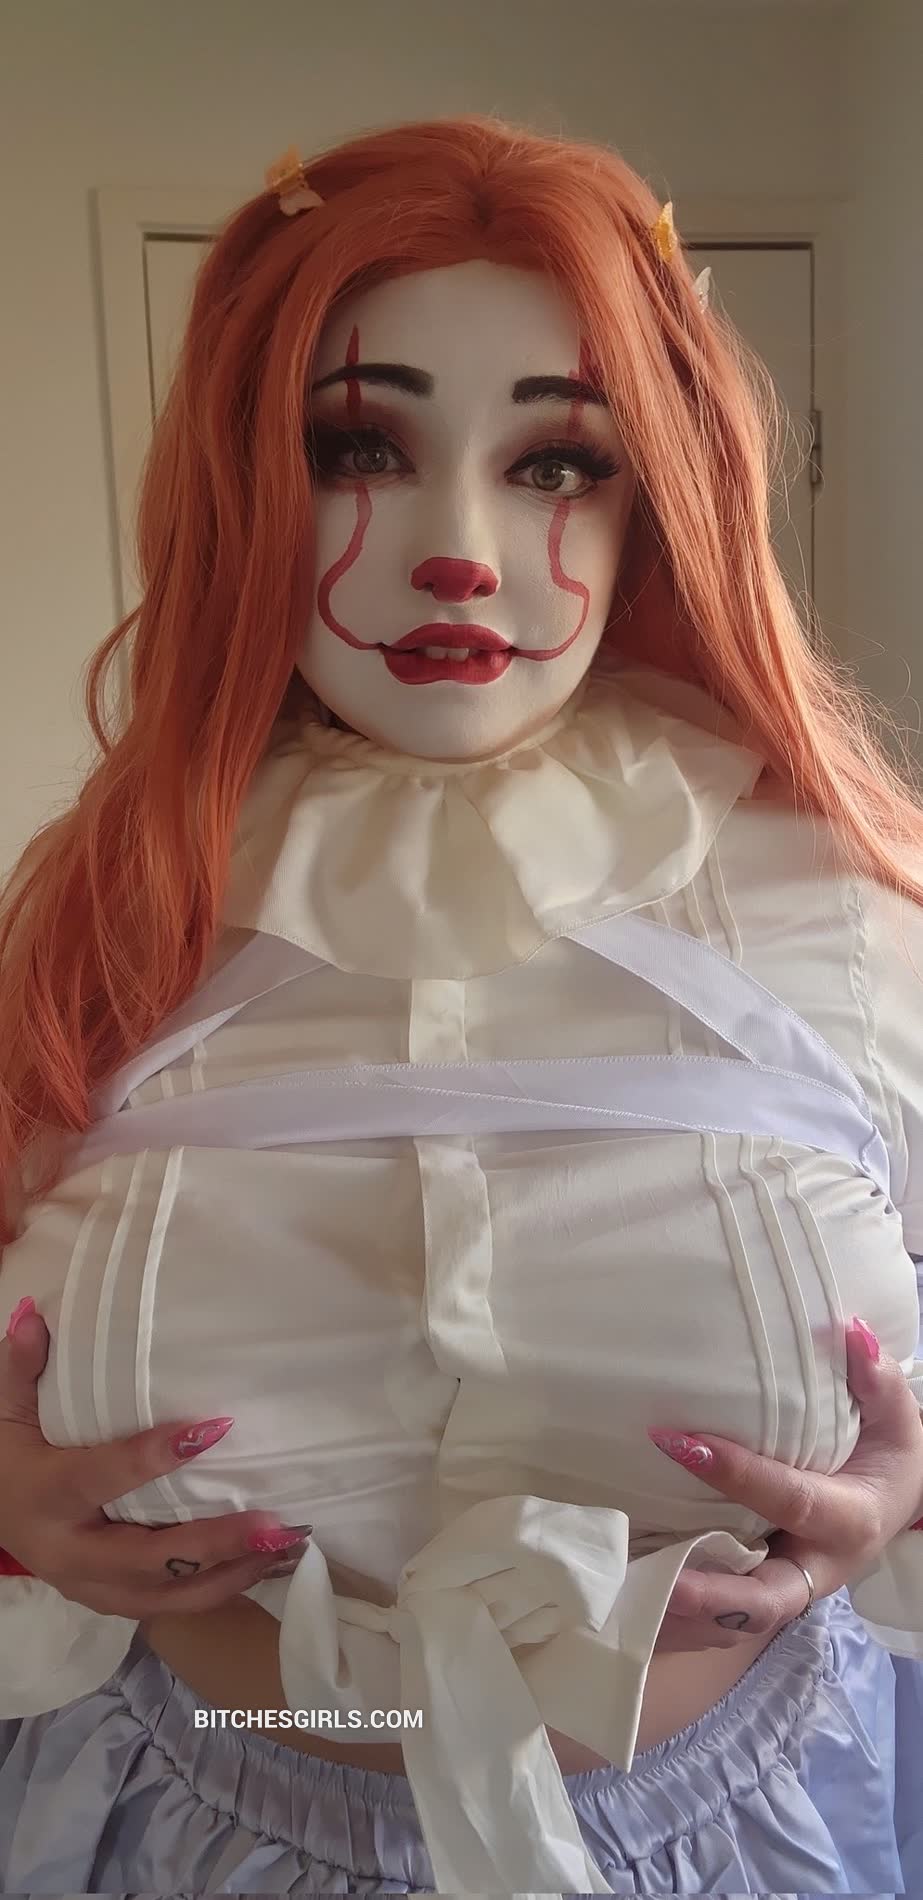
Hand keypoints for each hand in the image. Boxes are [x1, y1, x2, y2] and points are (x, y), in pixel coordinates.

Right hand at [0, 1299, 311, 1616]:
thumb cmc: (9, 1458)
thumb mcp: (5, 1413)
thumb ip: (22, 1368)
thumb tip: (38, 1318)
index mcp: (46, 1497)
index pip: (101, 1478)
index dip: (152, 1458)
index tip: (211, 1429)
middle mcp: (70, 1554)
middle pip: (147, 1559)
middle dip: (212, 1543)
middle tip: (270, 1522)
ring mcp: (94, 1588)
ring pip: (168, 1597)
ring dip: (230, 1573)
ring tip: (285, 1545)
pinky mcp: (115, 1603)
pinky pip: (173, 1607)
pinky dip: (221, 1589)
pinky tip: (265, 1566)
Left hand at [650, 1317, 922, 1650]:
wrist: (894, 1506)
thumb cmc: (886, 1457)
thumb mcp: (896, 1420)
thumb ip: (875, 1379)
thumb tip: (847, 1328)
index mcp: (849, 1518)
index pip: (788, 1498)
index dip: (734, 1473)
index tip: (675, 1441)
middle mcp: (816, 1566)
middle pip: (764, 1599)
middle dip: (710, 1593)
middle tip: (655, 1576)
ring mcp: (787, 1588)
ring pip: (734, 1622)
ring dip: (683, 1616)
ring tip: (622, 1593)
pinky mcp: (760, 1595)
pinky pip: (718, 1623)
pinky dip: (677, 1621)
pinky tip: (627, 1599)